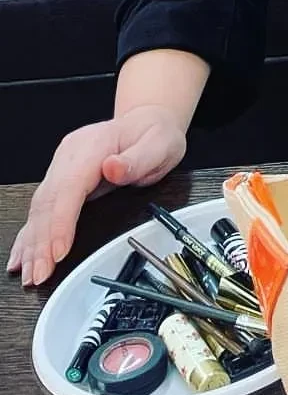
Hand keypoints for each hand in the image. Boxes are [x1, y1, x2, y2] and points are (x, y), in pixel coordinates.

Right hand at [6, 105, 187, 286]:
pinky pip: (41, 208)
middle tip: (40, 273)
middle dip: (41, 241)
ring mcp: (62, 166)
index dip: (60, 222)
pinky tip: (21, 254)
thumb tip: (113, 167)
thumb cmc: (155, 134)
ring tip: (31, 272)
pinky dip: (30, 233)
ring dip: (32, 242)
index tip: (58, 251)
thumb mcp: (159, 144)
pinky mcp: (61, 178)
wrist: (149, 121)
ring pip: (40, 207)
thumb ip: (137, 159)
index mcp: (92, 145)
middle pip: (49, 201)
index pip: (69, 188)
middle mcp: (70, 154)